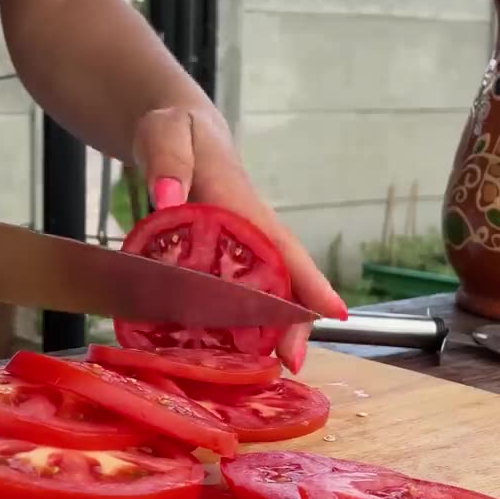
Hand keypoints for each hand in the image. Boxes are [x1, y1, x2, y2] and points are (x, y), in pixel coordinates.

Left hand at [132, 107, 348, 373]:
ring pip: (264, 288)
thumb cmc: (172, 130)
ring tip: (271, 368)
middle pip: (283, 275)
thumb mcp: (164, 133)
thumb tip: (167, 197)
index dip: (307, 279)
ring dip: (271, 327)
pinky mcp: (222, 253)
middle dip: (295, 319)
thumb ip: (167, 161)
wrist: (171, 131)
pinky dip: (240, 320)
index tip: (334, 313)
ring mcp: (238, 242)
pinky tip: (232, 351)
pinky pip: (236, 289)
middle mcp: (248, 225)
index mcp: (238, 198)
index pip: (279, 241)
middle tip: (292, 362)